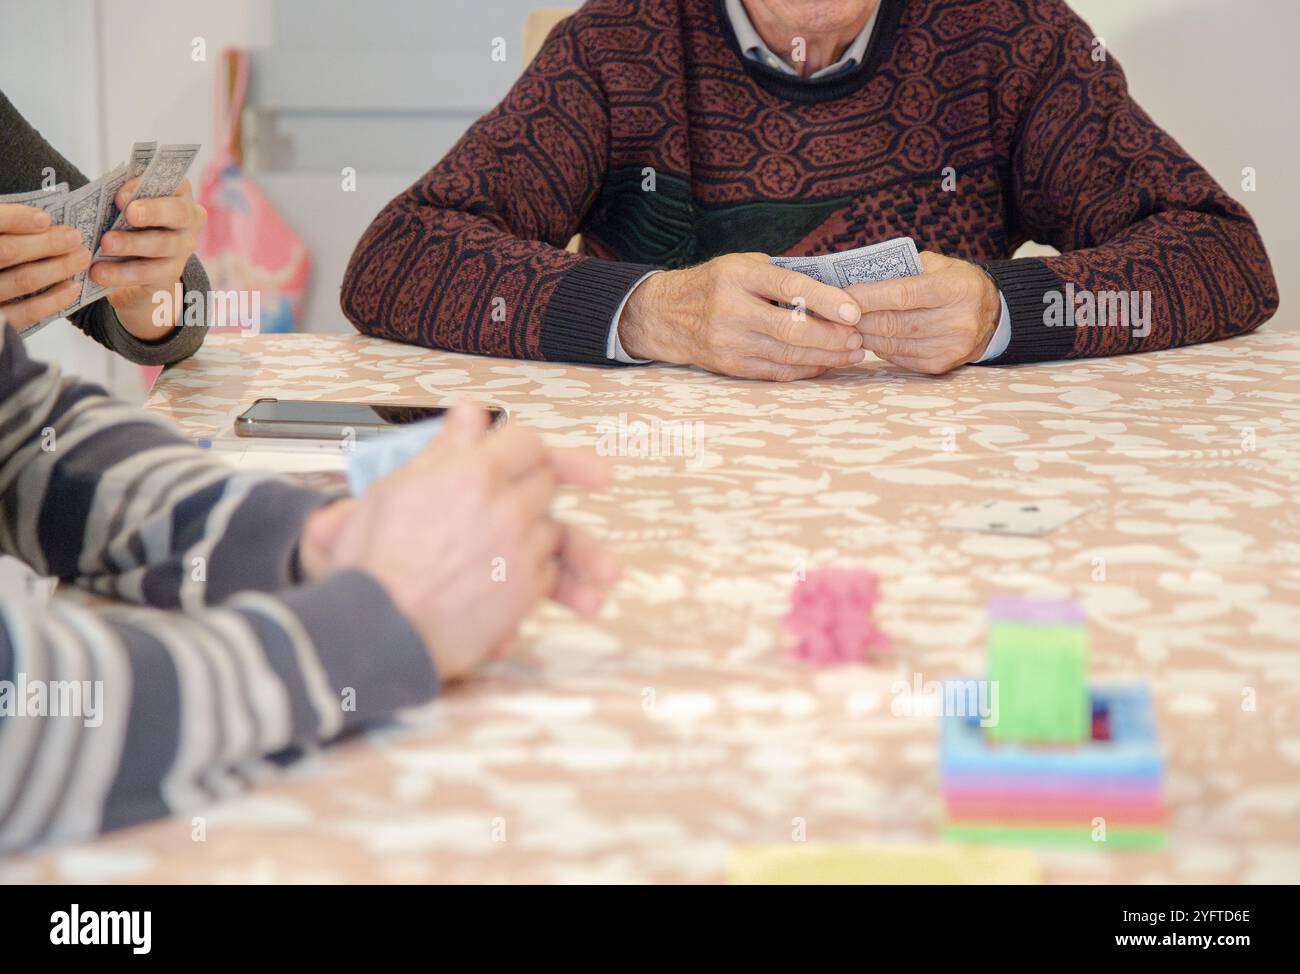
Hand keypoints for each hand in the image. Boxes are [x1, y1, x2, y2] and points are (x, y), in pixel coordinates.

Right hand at [0, 204, 89, 327]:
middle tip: (74, 237)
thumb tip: (37, 221)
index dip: (15, 219)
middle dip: (46, 243)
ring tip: (81, 257)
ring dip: (57, 267)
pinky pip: (27, 312)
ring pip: (23, 280)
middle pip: (9, 252)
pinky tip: (73, 287)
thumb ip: (3, 231)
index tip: (44, 218)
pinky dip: (54, 299)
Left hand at [93, 177, 206, 339]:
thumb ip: (125, 195)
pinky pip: (149, 274)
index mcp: (180, 195)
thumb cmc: (129, 218)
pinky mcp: (170, 274)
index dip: (150, 187)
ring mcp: (183, 250)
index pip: (176, 185)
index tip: (120, 196)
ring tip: (105, 245)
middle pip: (178, 214)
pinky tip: (99, 272)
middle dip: (152, 213)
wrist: (136, 259)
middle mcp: (189, 222)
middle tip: (128, 214)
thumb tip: (110, 198)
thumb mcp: (128, 201)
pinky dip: (122, 274)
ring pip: (163, 246)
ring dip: (132, 244)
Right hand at [299, 404, 618, 680]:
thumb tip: (470, 414)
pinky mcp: (527, 593)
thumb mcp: (394, 488)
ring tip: (490, 550)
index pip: (527, 442)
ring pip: (551, 529)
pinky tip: (495, 579)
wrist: (378, 630)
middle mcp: (507, 508)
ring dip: (530, 534)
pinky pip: (547, 572)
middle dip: (528, 488)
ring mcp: (522, 551)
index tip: (522, 456)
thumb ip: (444, 448)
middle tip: (503, 503)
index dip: (521, 448)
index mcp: (475, 474)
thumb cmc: (374, 564)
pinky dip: (528, 574)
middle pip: (546, 482)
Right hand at [618, 252, 866, 380]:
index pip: (788, 287)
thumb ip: (780, 275)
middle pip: (791, 328)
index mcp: (736, 276)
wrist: (665, 315)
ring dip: (826, 356)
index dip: (825, 300)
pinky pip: (776, 372)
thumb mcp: (741, 266)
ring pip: (787, 354)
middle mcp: (730, 309)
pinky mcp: (730, 366)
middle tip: (858, 337)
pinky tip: (825, 364)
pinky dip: (805, 369)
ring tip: (852, 352)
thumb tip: (834, 288)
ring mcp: (729, 342)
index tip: (854, 311)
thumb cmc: (714, 285)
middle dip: (832, 337)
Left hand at [846, 252, 1000, 374]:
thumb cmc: (956, 285)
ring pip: (892, 343)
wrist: (993, 316)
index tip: (842, 294)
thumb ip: (903, 270)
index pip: (902, 294)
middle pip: (893, 322)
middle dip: (859, 318)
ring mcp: (950, 347)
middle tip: (837, 313)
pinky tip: (871, 337)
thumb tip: (859, 279)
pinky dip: (880, 348)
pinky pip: (899, 358)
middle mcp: (957, 321)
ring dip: (864, 334)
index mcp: (955, 289)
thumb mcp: (939, 266)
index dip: (868, 296)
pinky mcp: (941, 365)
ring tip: (848, 325)